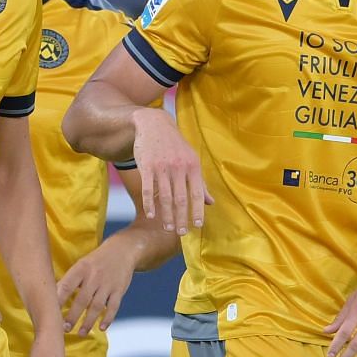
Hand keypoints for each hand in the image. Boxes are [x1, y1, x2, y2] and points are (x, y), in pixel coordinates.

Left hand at [58, 236, 137, 334]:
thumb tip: (51, 297)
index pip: (67, 286)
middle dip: (73, 316)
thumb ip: (69, 280)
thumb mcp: (81, 264)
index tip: (51, 313)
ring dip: (88, 321)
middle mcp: (94, 277)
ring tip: (81, 333)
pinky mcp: (119, 290)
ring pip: (97, 306)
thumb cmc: (96, 260)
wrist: (123, 250)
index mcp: (81, 269)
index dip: (58, 300)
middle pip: (82, 300)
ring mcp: (107, 284)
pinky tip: (102, 328)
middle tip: (65, 329)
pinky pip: (113, 307)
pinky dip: (108, 318)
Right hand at [133, 108, 210, 233]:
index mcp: (193, 166)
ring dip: (166, 215)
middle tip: (182, 232)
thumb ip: (200, 183)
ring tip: (168, 228)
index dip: (197, 211)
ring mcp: (162, 167)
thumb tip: (211, 203)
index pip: (196, 193)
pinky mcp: (146, 166)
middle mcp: (178, 167)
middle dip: (181, 217)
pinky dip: (149, 204)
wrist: (154, 124)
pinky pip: (148, 189)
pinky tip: (152, 215)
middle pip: (180, 198)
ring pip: (164, 196)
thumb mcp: (191, 160)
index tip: (197, 226)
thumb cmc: (175, 146)